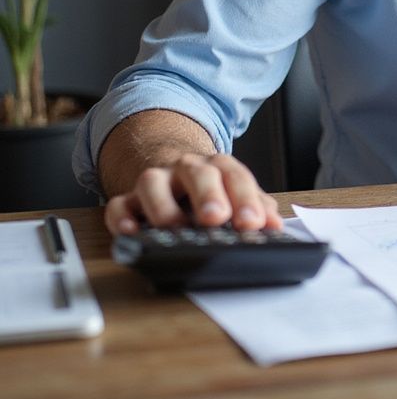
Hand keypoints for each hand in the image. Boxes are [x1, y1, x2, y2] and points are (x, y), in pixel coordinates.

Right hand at [104, 152, 283, 236]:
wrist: (171, 172)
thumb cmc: (208, 190)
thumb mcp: (235, 194)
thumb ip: (256, 207)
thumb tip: (275, 226)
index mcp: (217, 166)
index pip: (235, 176)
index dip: (245, 199)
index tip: (253, 223)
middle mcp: (186, 168)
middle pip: (198, 173)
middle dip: (208, 194)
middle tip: (217, 218)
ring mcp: (156, 182)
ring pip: (153, 183)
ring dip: (165, 208)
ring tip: (177, 229)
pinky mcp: (128, 199)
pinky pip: (119, 204)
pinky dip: (122, 218)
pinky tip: (132, 232)